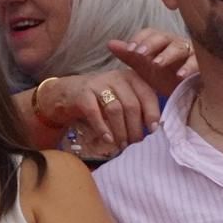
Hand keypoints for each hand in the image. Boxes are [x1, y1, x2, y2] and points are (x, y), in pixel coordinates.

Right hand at [34, 70, 159, 151]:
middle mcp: (116, 77)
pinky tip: (108, 139)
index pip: (147, 94)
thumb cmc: (101, 99)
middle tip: (135, 143)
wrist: (67, 94)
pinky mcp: (82, 94)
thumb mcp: (122, 98)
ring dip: (121, 131)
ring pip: (115, 109)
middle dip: (135, 127)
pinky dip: (103, 128)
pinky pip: (95, 112)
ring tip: (123, 145)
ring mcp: (98, 84)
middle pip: (132, 104)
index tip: (153, 130)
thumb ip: (138, 108)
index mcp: (130, 77)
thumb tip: (155, 129)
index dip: (152, 113)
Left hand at [108, 28, 194, 98]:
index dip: (139, 39)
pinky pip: (197, 62)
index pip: (150, 33)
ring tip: (157, 64)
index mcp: (161, 42)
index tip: (130, 50)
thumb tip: (110, 43)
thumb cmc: (166, 78)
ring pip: (180, 47)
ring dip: (168, 54)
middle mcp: (176, 43)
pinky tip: (180, 76)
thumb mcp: (145, 69)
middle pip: (163, 37)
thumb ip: (130, 56)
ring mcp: (191, 52)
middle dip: (151, 44)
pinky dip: (189, 68)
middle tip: (140, 53)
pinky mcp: (204, 64)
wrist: (188, 95)